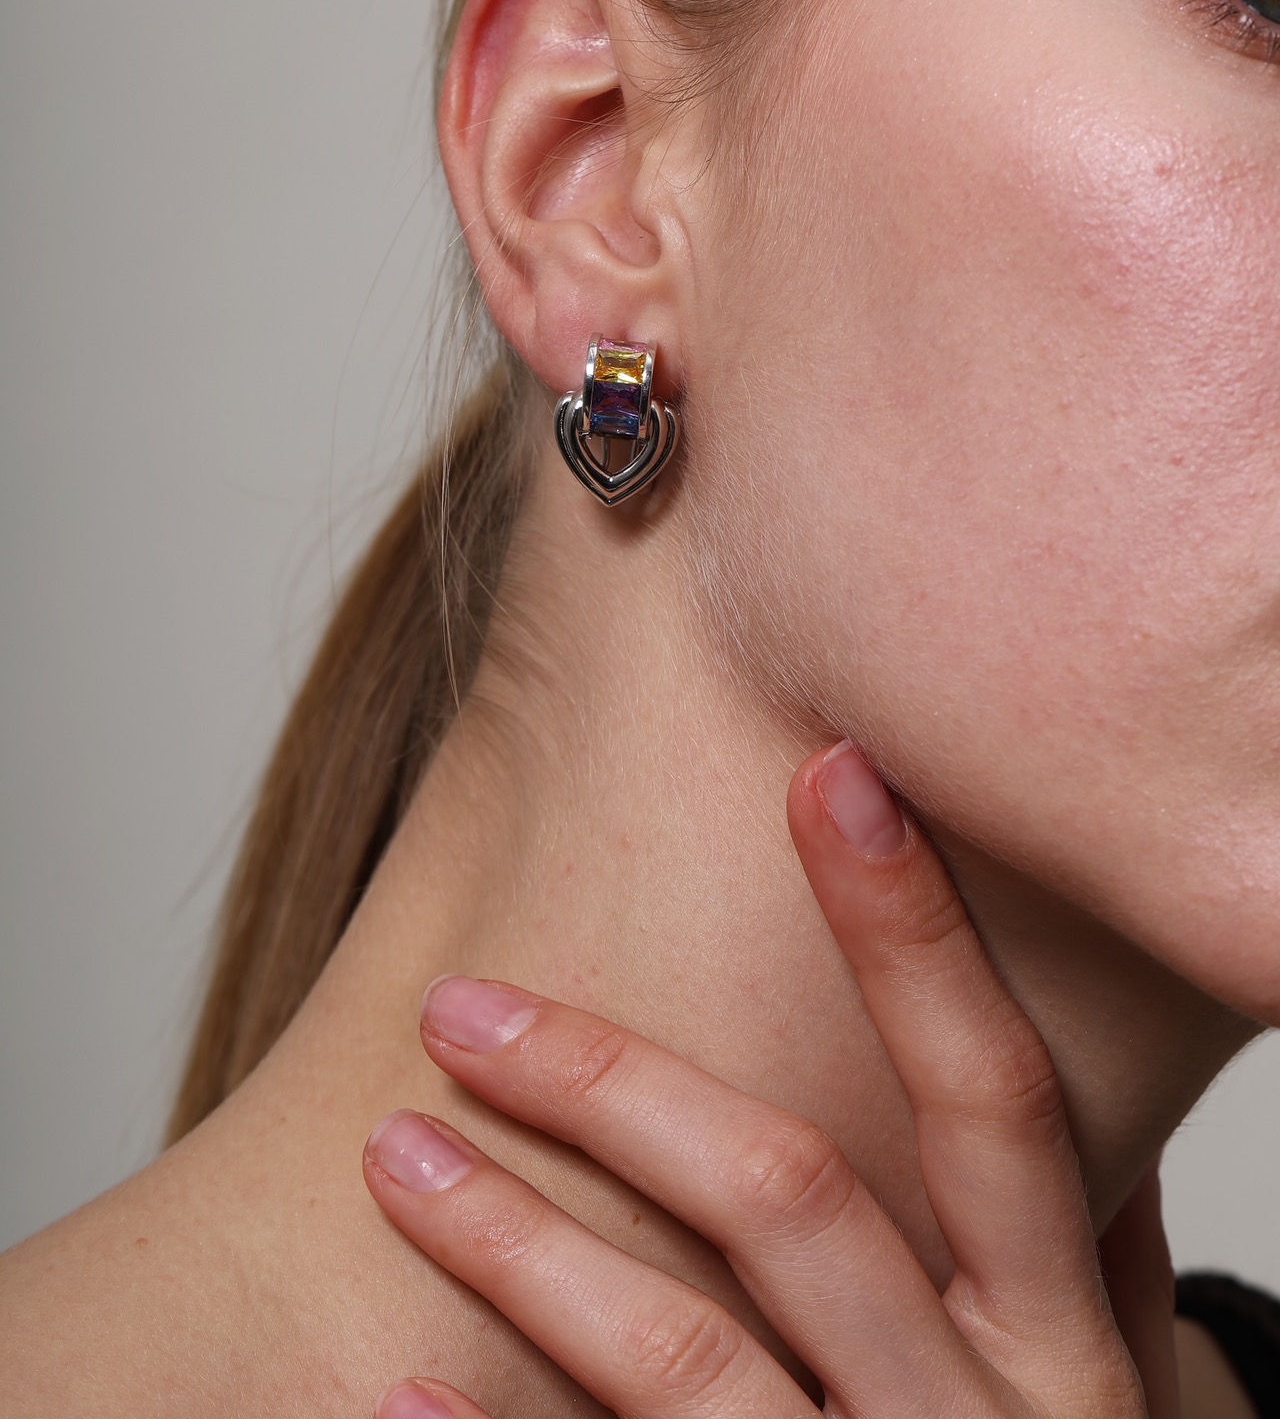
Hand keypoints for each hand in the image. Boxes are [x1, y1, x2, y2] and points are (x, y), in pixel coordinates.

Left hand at [362, 742, 1178, 1417]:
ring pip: (682, 1366)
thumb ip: (1095, 1275)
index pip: (995, 1097)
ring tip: (395, 1154)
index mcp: (1062, 1351)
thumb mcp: (1120, 1413)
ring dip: (522, 1243)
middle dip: (618, 1082)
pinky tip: (395, 1399)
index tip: (832, 775)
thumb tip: (1081, 1129)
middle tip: (464, 1005)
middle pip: (793, 1203)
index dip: (918, 931)